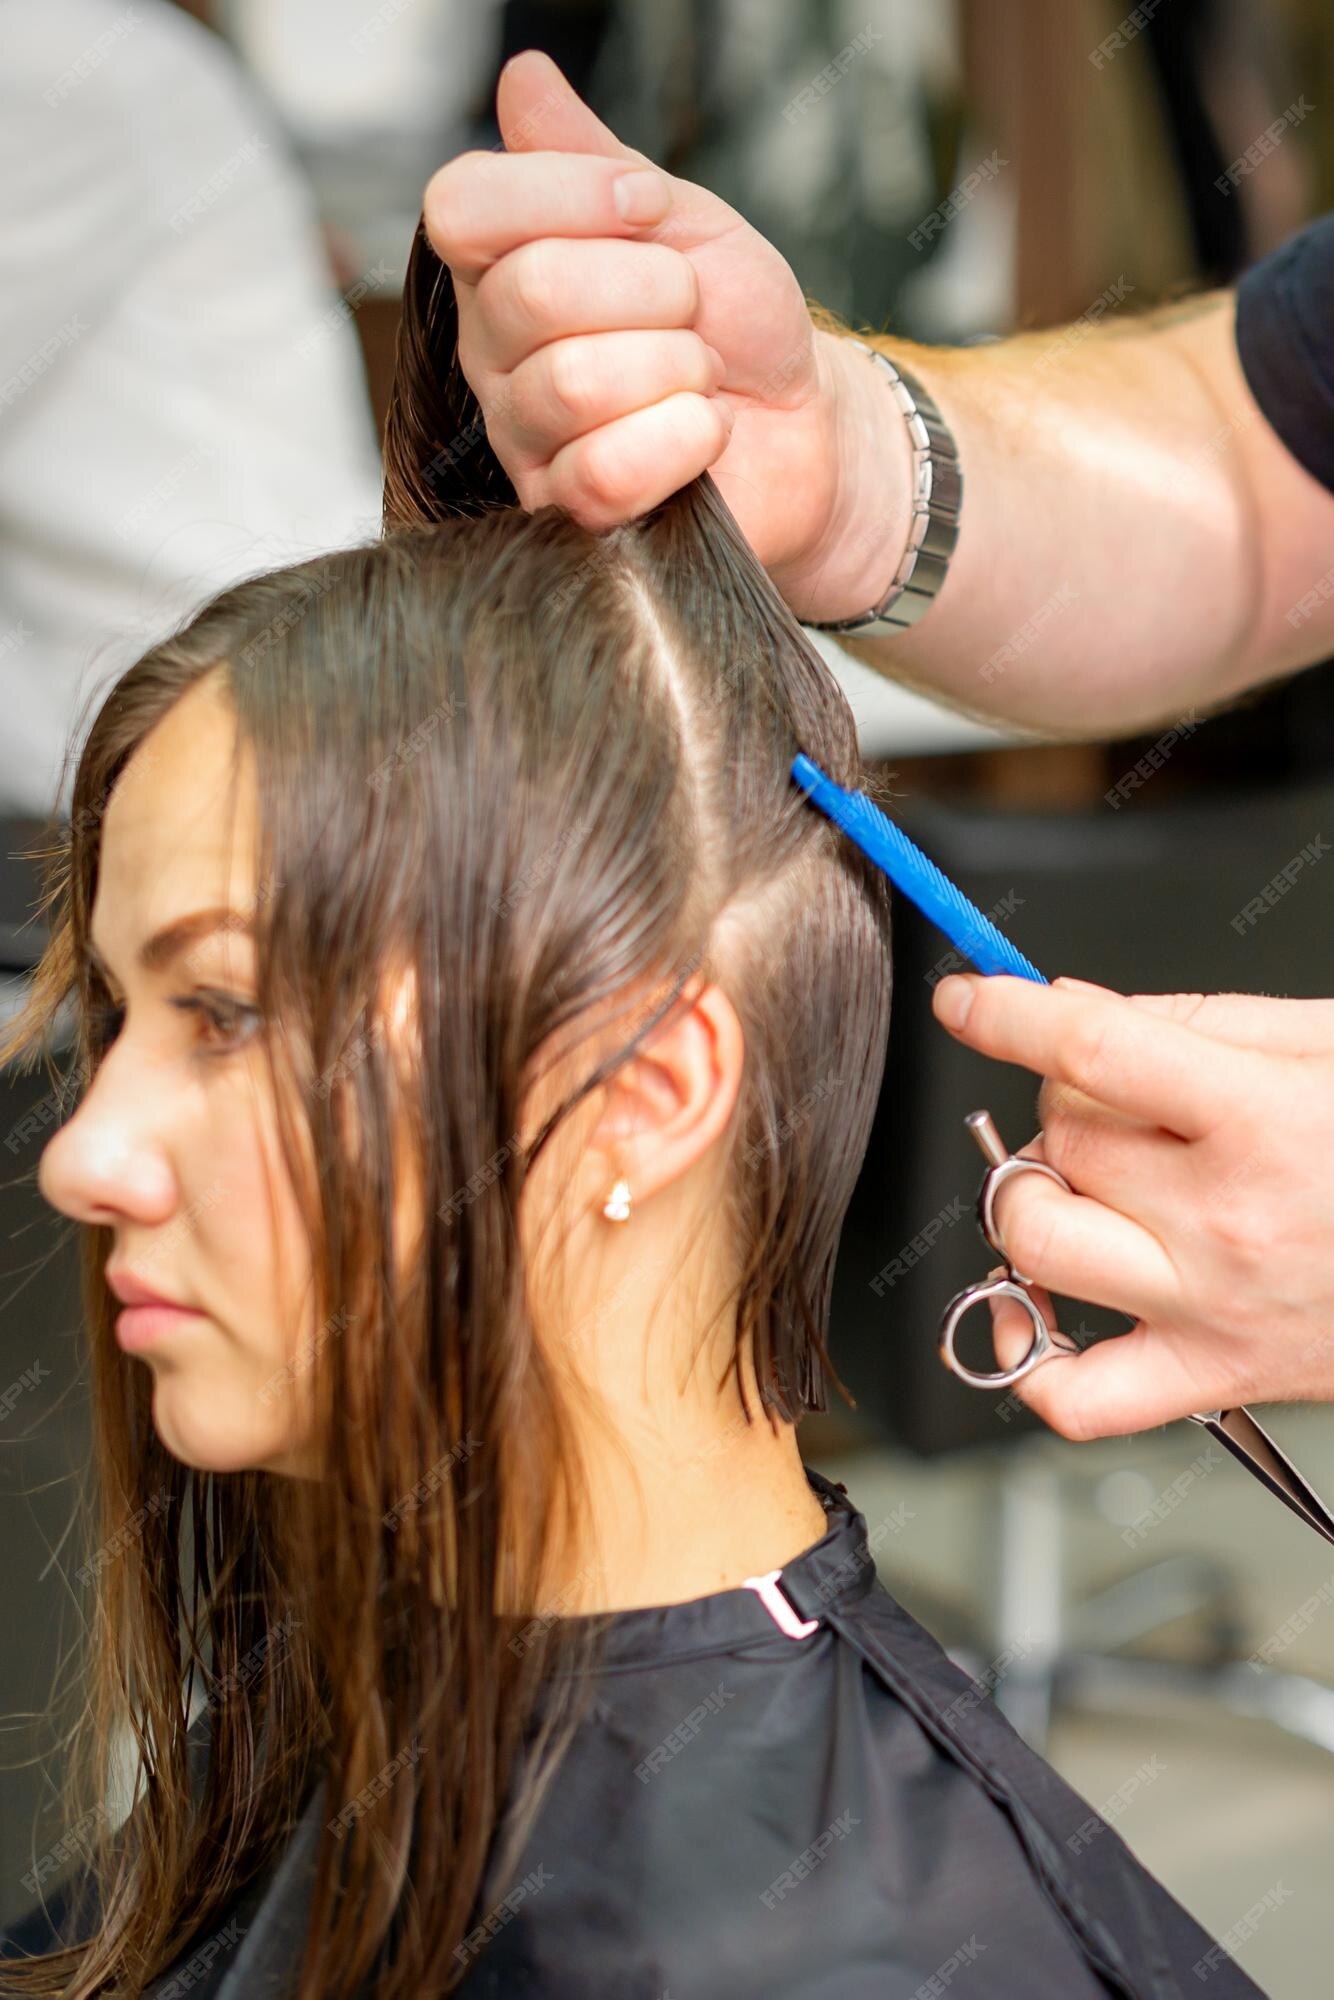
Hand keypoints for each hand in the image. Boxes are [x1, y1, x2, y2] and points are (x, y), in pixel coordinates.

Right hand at [420, 49, 910, 621]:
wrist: (800, 425)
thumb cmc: (736, 324)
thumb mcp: (681, 218)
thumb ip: (593, 156)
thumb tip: (522, 77)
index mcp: (503, 266)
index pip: (461, 205)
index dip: (566, 194)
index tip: (652, 209)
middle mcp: (492, 353)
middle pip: (531, 290)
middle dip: (653, 290)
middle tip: (693, 315)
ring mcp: (523, 440)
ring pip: (569, 383)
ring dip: (674, 370)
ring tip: (700, 379)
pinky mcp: (568, 517)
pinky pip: (600, 472)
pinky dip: (681, 440)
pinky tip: (703, 435)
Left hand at [931, 974, 1333, 1436]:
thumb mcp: (1328, 1044)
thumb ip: (1193, 1021)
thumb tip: (1073, 1009)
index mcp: (1264, 1120)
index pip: (1091, 1054)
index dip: (1008, 1017)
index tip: (968, 1002)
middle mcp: (1229, 1220)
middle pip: (1060, 1140)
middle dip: (1066, 1105)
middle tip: (1127, 1106)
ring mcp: (1212, 1308)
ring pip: (1035, 1240)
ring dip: (1038, 1197)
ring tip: (1098, 1185)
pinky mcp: (1213, 1377)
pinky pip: (1074, 1396)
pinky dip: (1035, 1351)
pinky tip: (1051, 1301)